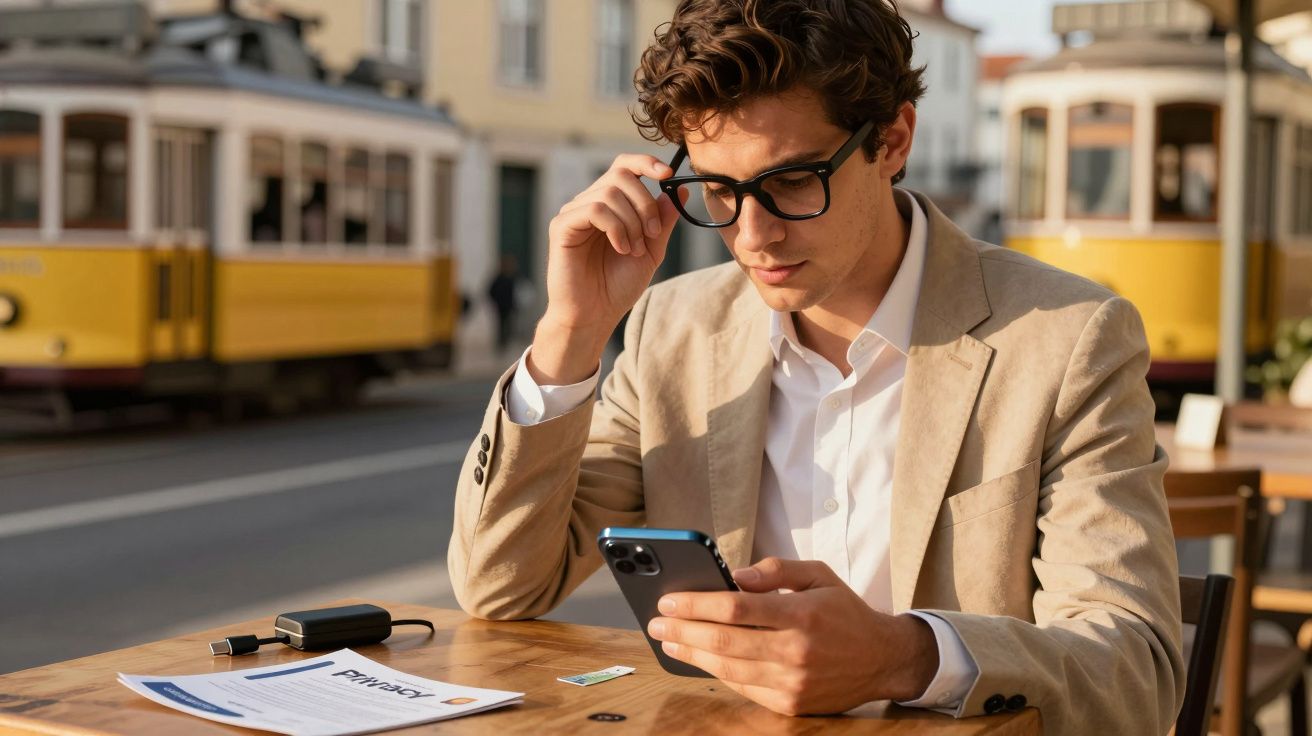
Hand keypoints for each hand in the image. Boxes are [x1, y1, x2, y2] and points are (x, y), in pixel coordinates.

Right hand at [529, 155, 684, 383]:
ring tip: (634, 249)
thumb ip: (663, 220)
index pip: (624, 167)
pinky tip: (620, 248)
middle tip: (653, 234)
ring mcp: (573, 213)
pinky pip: (594, 208)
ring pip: (609, 192)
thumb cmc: (617, 286)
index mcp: (610, 205)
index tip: (668, 174)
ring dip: (632, 221)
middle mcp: (589, 203)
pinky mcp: (562, 226)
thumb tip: (679, 188)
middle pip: (620, 175)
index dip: (645, 163)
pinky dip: (615, 227)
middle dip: (645, 203)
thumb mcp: (651, 250)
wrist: (594, 315)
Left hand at [646, 557, 939, 715]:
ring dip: (691, 655)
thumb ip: (777, 569)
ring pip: (728, 669)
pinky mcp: (791, 703)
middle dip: (682, 630)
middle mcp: (796, 650)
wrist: (882, 659)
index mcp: (802, 614)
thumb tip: (734, 575)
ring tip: (669, 641)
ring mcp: (793, 681)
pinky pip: (743, 687)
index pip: (735, 607)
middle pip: (724, 641)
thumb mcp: (818, 575)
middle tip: (656, 622)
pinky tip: (699, 659)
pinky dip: (717, 673)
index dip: (695, 603)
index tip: (668, 599)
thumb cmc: (844, 612)